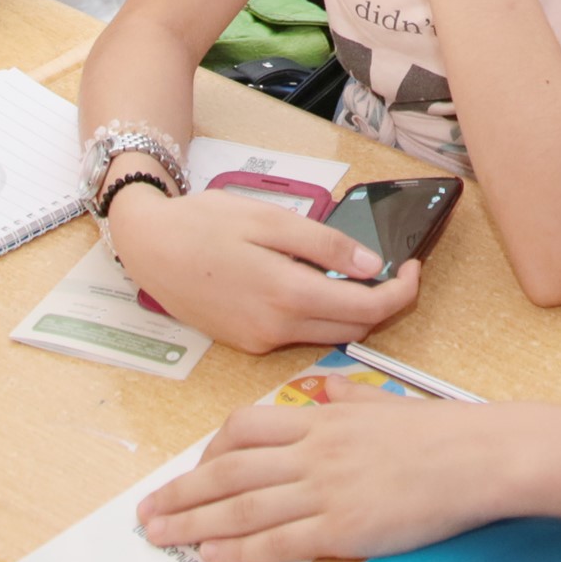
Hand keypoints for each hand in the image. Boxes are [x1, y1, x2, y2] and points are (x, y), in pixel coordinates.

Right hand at [109, 188, 421, 353]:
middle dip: (383, 304)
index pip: (368, 310)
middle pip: (354, 329)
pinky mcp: (245, 342)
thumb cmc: (203, 223)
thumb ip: (325, 245)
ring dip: (351, 311)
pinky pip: (298, 334)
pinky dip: (318, 315)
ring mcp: (259, 341)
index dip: (401, 293)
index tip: (413, 269)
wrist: (147, 245)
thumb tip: (373, 267)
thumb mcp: (271, 218)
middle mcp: (275, 329)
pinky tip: (313, 285)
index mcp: (287, 295)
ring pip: (327, 334)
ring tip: (355, 273)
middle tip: (394, 270)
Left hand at [137, 380, 510, 561]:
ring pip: (241, 506)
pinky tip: (213, 555)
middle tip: (148, 511)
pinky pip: (277, 539)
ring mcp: (326, 489)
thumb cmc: (444, 431)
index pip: (246, 427)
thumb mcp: (387, 401)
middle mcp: (315, 451)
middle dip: (181, 492)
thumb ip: (349, 397)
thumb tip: (327, 388)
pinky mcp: (344, 527)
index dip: (210, 450)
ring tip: (161, 536)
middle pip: (229, 469)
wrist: (482, 456)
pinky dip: (239, 549)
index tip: (192, 468)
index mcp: (324, 418)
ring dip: (193, 523)